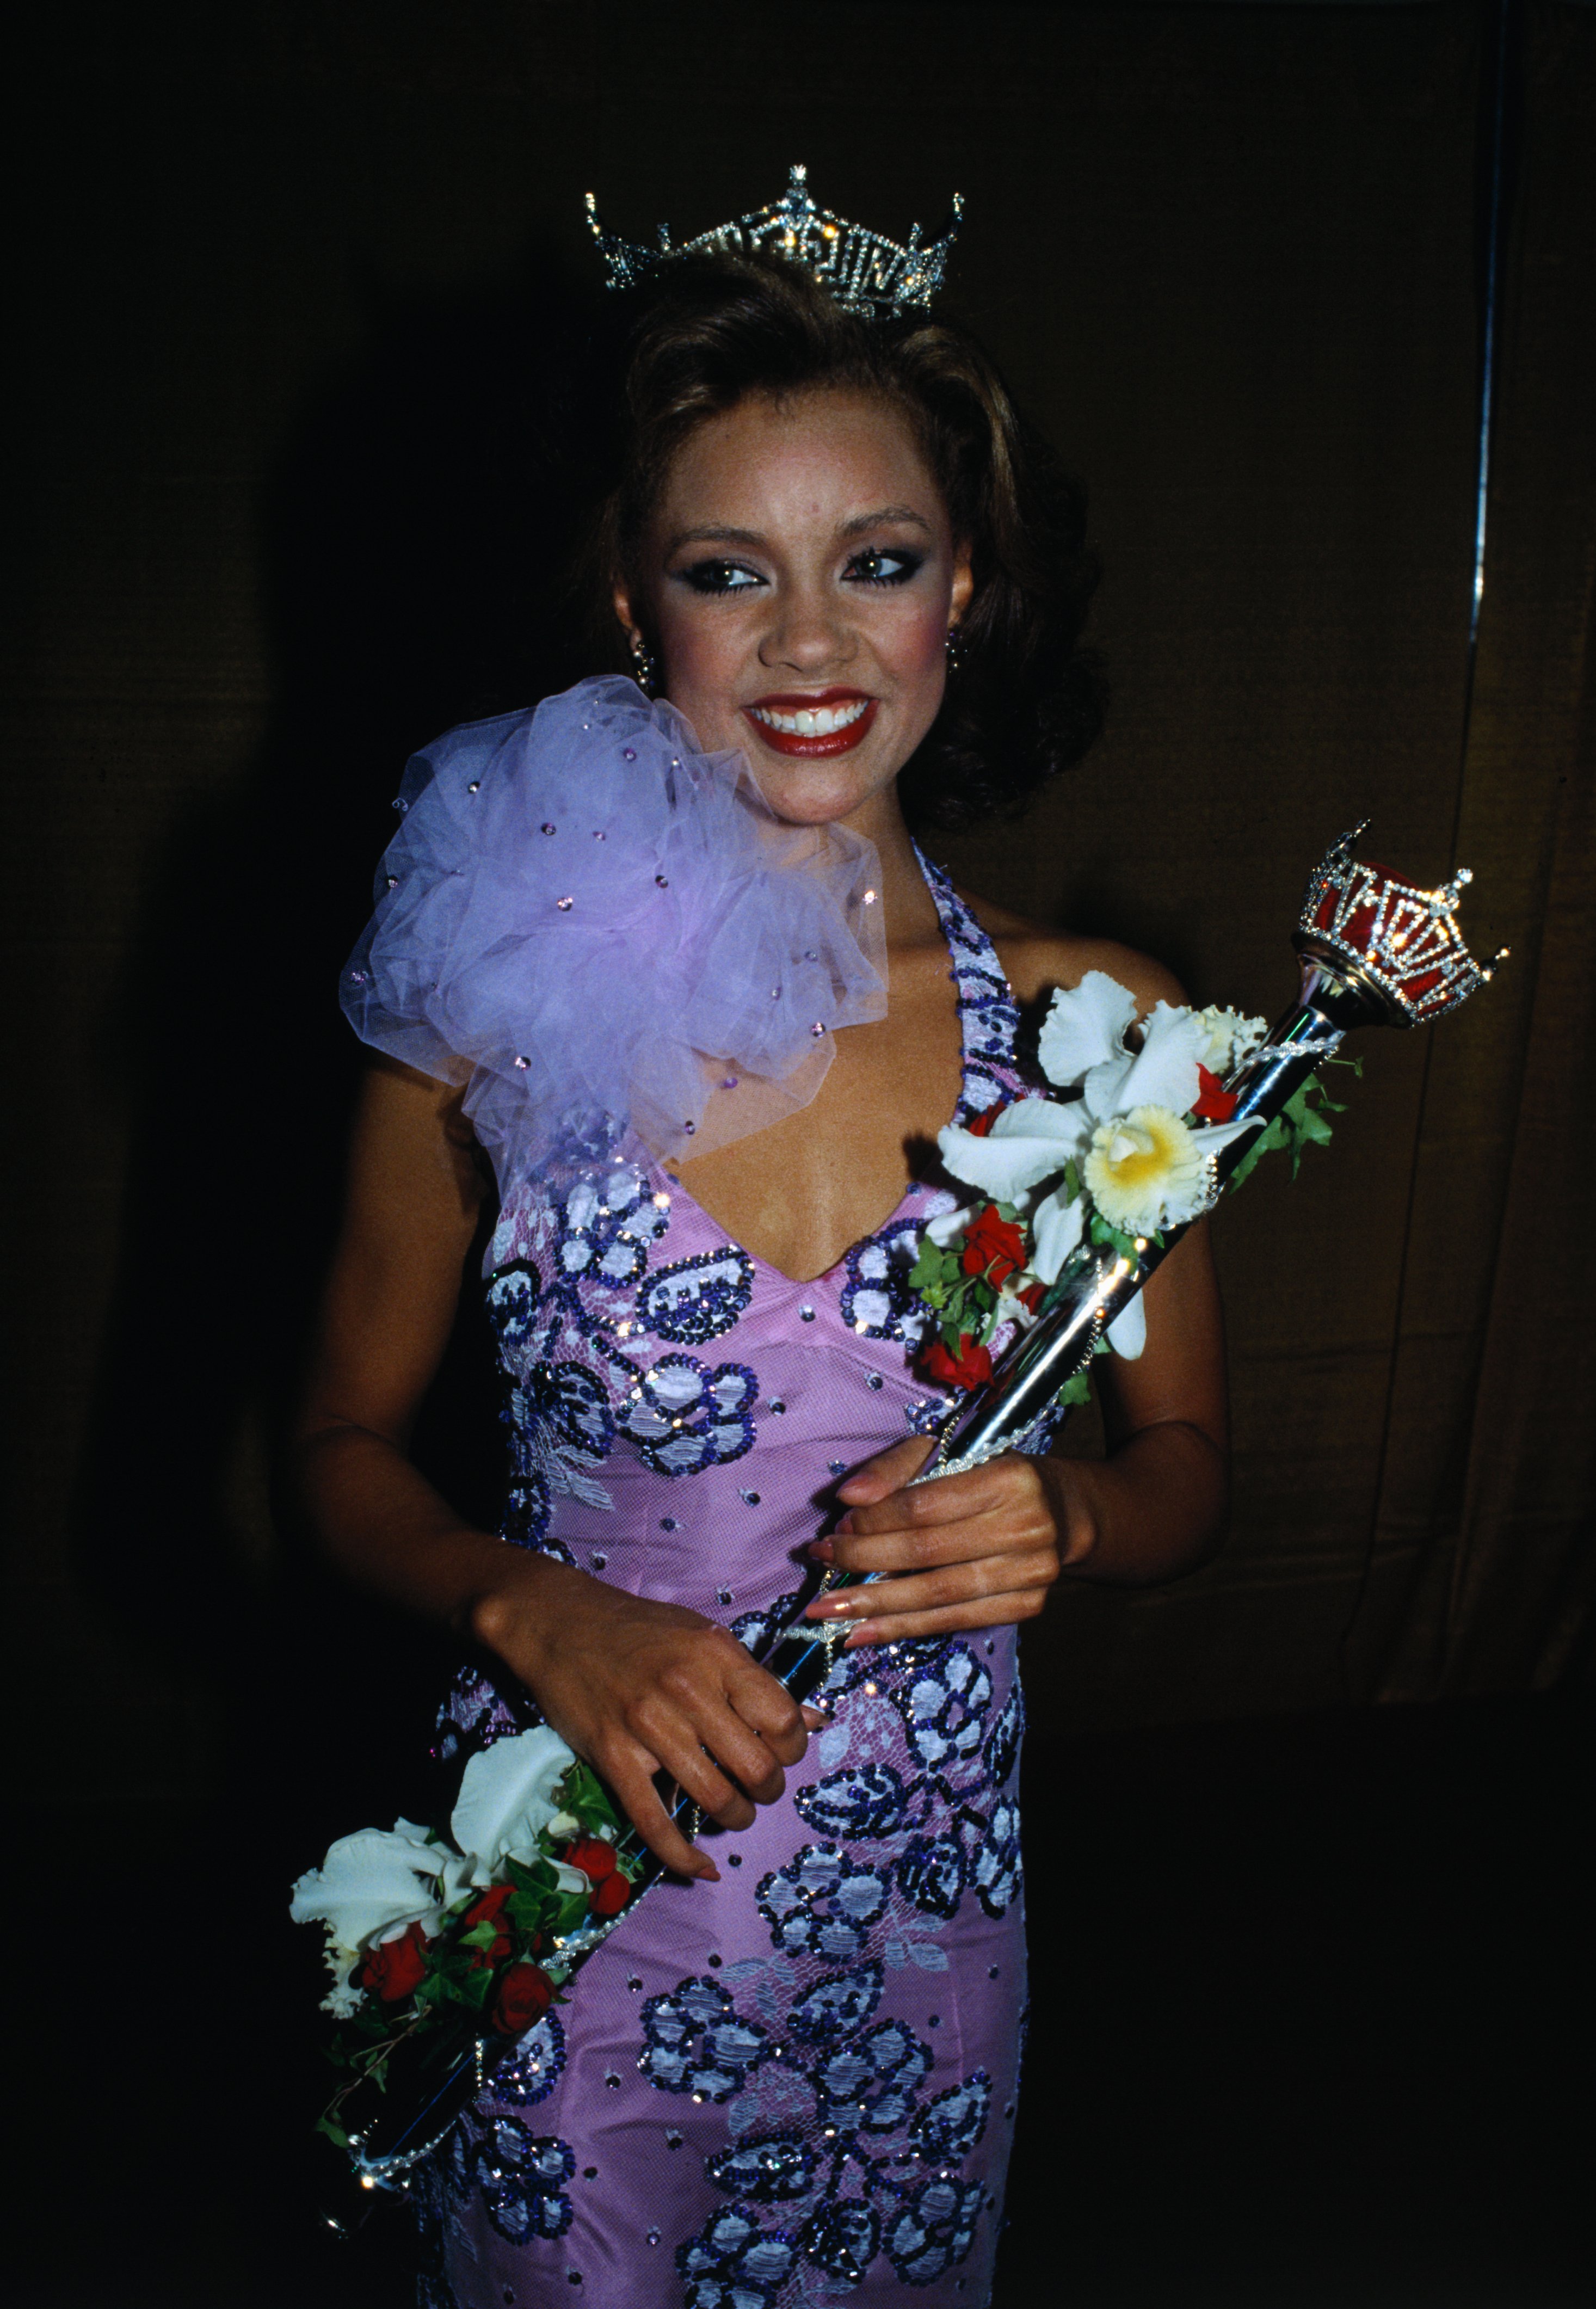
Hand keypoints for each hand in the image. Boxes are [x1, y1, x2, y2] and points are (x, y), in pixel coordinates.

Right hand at [471, 1557, 823, 1881]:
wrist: (560, 1623)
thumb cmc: (639, 1629)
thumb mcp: (705, 1637)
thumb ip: (755, 1680)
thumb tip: (814, 1721)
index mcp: (717, 1655)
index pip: (782, 1718)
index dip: (794, 1748)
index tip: (783, 1752)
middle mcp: (687, 1689)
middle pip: (756, 1767)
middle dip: (768, 1790)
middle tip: (759, 1787)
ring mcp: (647, 1726)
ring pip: (715, 1799)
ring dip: (736, 1817)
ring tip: (734, 1811)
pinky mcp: (613, 1758)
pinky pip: (655, 1823)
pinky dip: (684, 1857)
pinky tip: (703, 1867)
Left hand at [804, 1437, 1072, 1646]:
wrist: (1063, 1511)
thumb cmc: (991, 1474)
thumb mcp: (949, 1451)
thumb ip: (896, 1467)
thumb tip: (848, 1497)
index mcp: (1008, 1478)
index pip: (924, 1507)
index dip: (873, 1522)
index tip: (835, 1529)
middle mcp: (1025, 1527)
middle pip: (926, 1554)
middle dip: (863, 1563)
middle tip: (818, 1566)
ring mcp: (1030, 1573)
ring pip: (937, 1595)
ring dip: (875, 1605)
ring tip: (828, 1611)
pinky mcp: (1027, 1606)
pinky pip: (953, 1621)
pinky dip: (903, 1629)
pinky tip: (863, 1633)